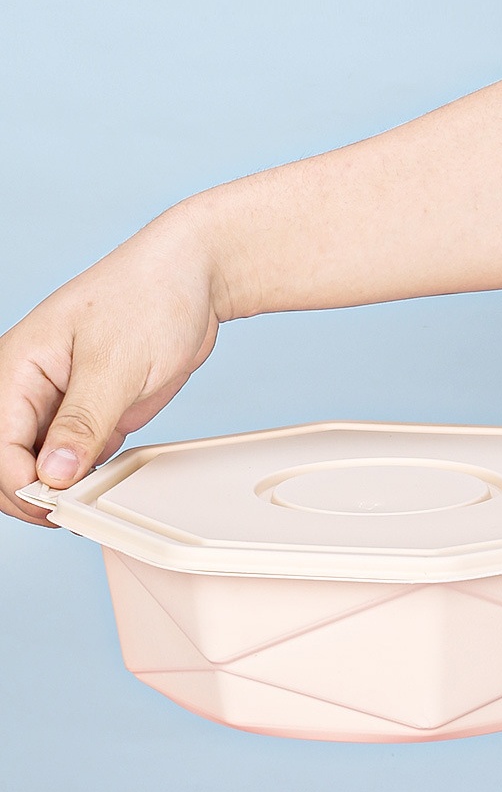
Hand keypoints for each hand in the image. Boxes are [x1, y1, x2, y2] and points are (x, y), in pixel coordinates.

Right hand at [0, 204, 218, 525]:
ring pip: (43, 467)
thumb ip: (82, 421)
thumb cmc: (148, 297)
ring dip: (62, 490)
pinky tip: (107, 482)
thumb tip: (52, 474)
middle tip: (78, 510)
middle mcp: (30, 389)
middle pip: (10, 463)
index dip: (22, 484)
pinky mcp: (92, 414)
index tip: (60, 503)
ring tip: (94, 501)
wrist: (193, 281)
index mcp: (16, 367)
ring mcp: (62, 404)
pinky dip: (88, 478)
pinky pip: (77, 459)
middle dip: (36, 493)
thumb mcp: (115, 361)